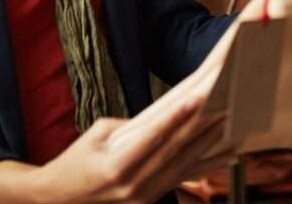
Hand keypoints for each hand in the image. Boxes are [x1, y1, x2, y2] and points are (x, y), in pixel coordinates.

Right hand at [32, 96, 232, 203]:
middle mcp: (133, 186)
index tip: (196, 98)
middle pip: (174, 151)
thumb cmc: (75, 161)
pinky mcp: (152, 201)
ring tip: (231, 120)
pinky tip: (228, 154)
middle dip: (200, 125)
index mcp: (115, 166)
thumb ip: (131, 126)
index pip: (153, 138)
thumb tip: (164, 117)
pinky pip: (184, 179)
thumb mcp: (96, 134)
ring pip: (185, 166)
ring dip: (210, 143)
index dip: (176, 117)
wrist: (61, 200)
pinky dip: (207, 165)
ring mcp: (145, 197)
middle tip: (223, 101)